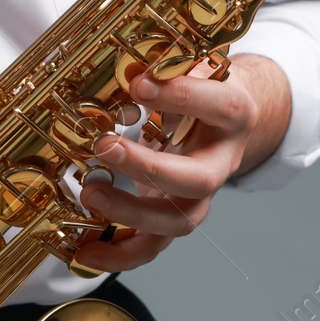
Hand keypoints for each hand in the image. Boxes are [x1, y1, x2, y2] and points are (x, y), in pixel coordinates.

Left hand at [74, 53, 291, 272]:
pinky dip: (118, 254)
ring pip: (176, 221)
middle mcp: (222, 163)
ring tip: (89, 194)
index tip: (139, 86)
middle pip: (198, 180)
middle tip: (105, 147)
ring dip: (130, 213)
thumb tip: (130, 68)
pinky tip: (85, 252)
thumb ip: (170, 66)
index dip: (182, 96)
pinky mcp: (173, 219)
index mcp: (234, 118)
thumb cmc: (200, 91)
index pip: (220, 108)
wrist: (222, 123)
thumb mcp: (193, 67)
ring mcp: (199, 198)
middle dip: (150, 169)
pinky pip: (152, 247)